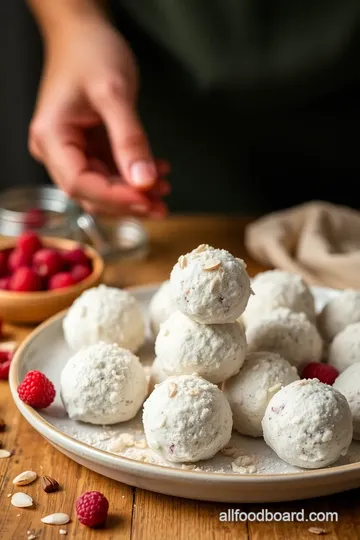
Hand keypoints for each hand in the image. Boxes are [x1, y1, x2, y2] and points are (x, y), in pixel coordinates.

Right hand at [29, 14, 168, 217]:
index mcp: (52, 138)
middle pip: (91, 193)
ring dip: (134, 192)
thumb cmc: (92, 53)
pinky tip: (157, 170)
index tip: (148, 200)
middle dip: (128, 202)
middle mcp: (56, 151)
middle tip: (162, 204)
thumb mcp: (114, 94)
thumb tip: (145, 182)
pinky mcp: (88, 148)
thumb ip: (129, 140)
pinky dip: (134, 176)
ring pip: (103, 188)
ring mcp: (72, 151)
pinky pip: (111, 172)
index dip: (115, 198)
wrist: (85, 34)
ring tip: (164, 187)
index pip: (80, 184)